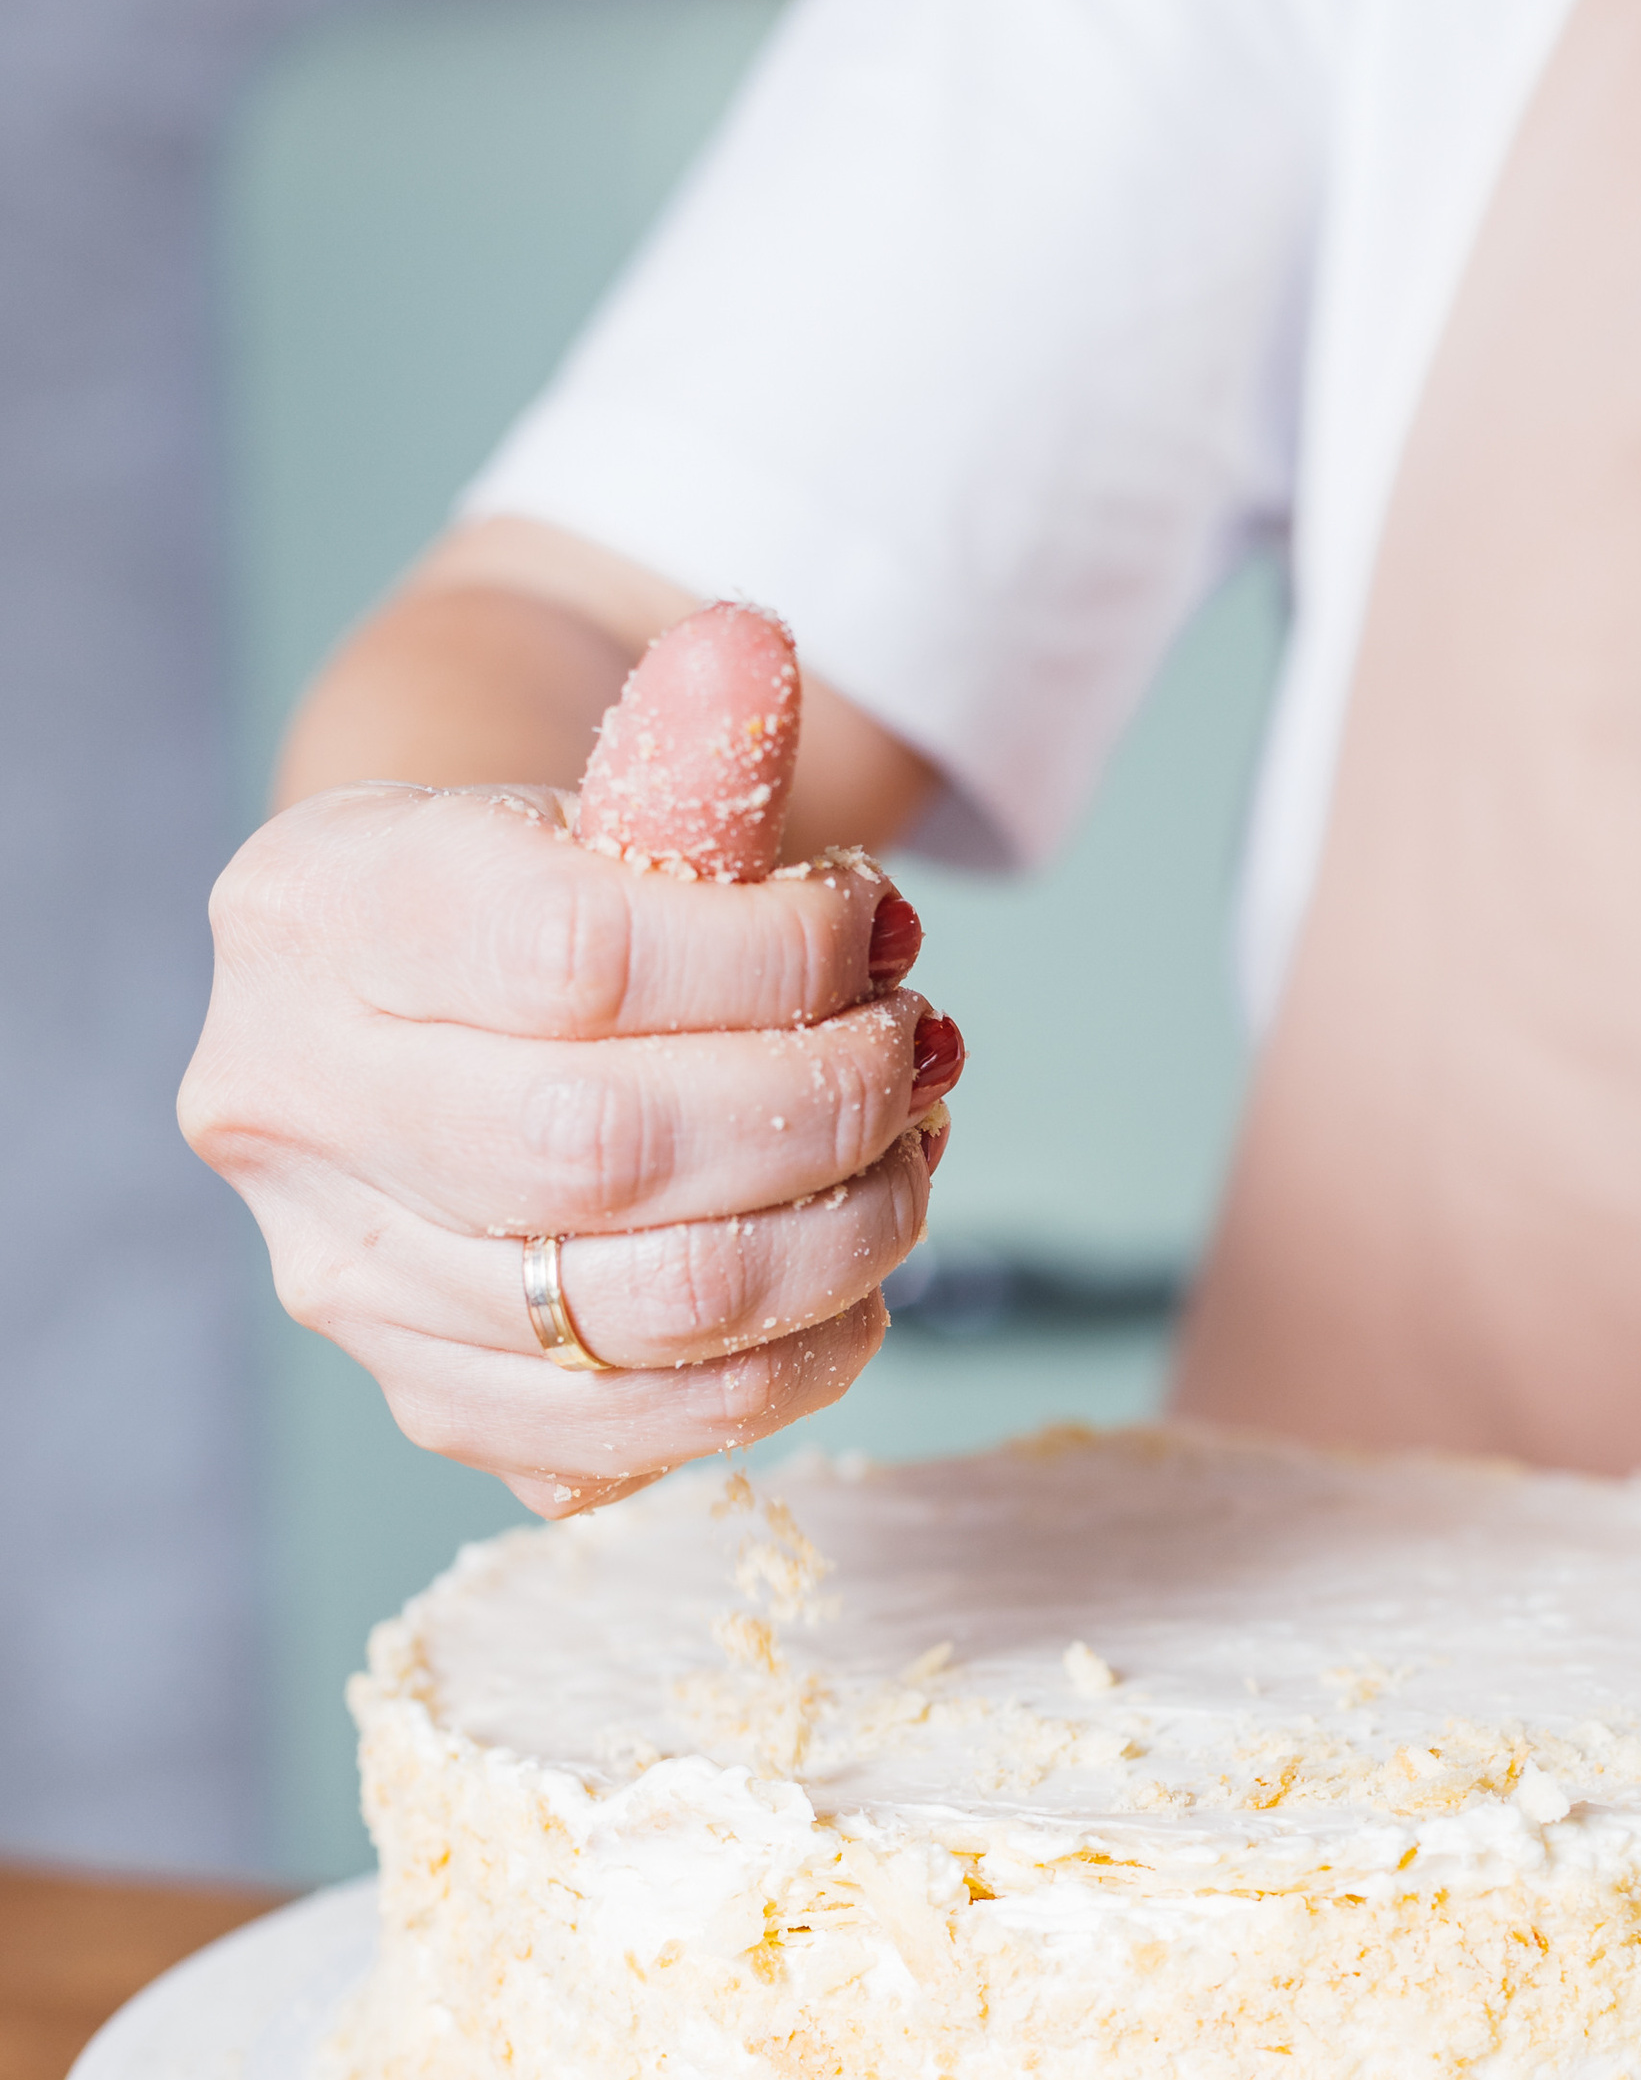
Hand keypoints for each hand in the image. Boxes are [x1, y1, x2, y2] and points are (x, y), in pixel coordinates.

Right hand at [181, 606, 961, 1514]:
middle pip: (605, 1148)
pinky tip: (860, 1279)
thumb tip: (751, 649)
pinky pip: (635, 1430)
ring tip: (910, 1147)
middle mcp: (285, 1103)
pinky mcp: (426, 1390)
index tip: (871, 922)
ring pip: (638, 1308)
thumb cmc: (554, 878)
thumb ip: (684, 733)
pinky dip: (789, 1363)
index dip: (776, 954)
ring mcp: (341, 1271)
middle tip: (916, 1044)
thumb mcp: (605, 777)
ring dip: (838, 1236)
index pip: (575, 951)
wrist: (445, 1000)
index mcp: (312, 907)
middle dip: (824, 1101)